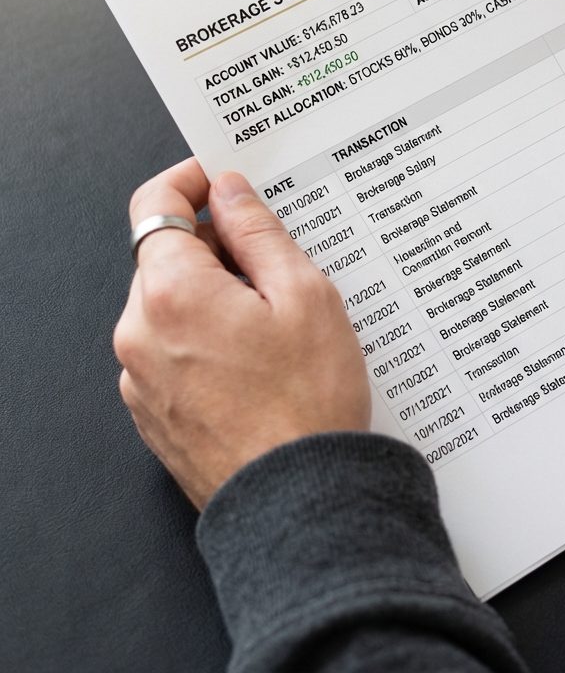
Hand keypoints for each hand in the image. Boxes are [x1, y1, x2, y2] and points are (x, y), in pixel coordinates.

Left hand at [114, 159, 369, 508]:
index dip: (191, 181)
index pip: (157, 204)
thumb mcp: (304, 295)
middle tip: (277, 262)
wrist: (298, 501)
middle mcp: (140, 332)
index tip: (222, 179)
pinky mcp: (153, 412)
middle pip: (166, 257)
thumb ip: (259, 232)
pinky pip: (173, 350)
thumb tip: (231, 192)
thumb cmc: (308, 402)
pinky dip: (207, 338)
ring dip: (215, 295)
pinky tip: (259, 361)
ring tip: (278, 323)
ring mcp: (140, 378)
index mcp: (172, 293)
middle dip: (216, 247)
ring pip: (172, 305)